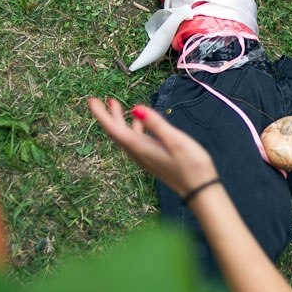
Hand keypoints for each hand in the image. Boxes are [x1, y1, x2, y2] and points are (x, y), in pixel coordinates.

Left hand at [88, 97, 218, 199]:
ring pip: (124, 137)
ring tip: (115, 105)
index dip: (102, 115)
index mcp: (141, 148)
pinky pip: (134, 141)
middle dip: (106, 116)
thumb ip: (156, 124)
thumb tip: (136, 108)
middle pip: (116, 133)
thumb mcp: (176, 141)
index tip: (91, 100)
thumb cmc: (192, 166)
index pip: (114, 129)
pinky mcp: (152, 159)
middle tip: (97, 100)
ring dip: (118, 120)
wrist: (199, 190)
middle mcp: (138, 154)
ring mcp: (144, 158)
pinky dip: (131, 128)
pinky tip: (138, 121)